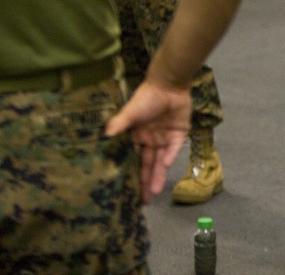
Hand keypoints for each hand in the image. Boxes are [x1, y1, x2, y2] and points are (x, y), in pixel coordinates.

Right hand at [105, 80, 191, 203]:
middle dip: (146, 182)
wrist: (169, 83)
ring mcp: (164, 137)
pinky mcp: (179, 132)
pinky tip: (165, 165)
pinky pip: (174, 147)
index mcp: (136, 136)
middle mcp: (150, 139)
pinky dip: (170, 156)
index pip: (133, 160)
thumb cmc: (147, 97)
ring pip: (161, 161)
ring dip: (158, 175)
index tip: (127, 191)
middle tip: (144, 202)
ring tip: (154, 193)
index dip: (131, 174)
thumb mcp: (131, 111)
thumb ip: (120, 124)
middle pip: (147, 164)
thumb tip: (105, 135)